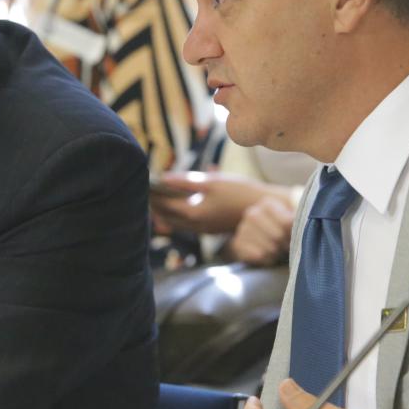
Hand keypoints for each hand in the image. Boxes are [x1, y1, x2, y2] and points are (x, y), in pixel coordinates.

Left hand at [150, 172, 280, 234]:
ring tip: (157, 196)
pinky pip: (185, 224)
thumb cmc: (238, 191)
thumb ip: (185, 180)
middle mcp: (194, 226)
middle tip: (146, 189)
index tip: (145, 182)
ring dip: (164, 211)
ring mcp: (202, 230)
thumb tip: (163, 177)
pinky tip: (176, 203)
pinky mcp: (209, 229)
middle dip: (154, 204)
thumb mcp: (211, 181)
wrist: (263, 208)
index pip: (163, 204)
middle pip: (165, 217)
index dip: (152, 193)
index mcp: (193, 214)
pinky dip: (177, 215)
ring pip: (175, 223)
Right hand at [229, 195, 296, 264]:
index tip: (295, 235)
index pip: (287, 223)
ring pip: (268, 248)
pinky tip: (268, 255)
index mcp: (268, 204)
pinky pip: (258, 256)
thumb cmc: (283, 225)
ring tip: (278, 249)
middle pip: (278, 236)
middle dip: (286, 244)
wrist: (260, 231)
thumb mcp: (292, 214)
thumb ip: (300, 217)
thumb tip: (307, 222)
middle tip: (287, 244)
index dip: (294, 233)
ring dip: (277, 253)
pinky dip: (267, 259)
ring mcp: (243, 229)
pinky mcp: (237, 244)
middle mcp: (252, 214)